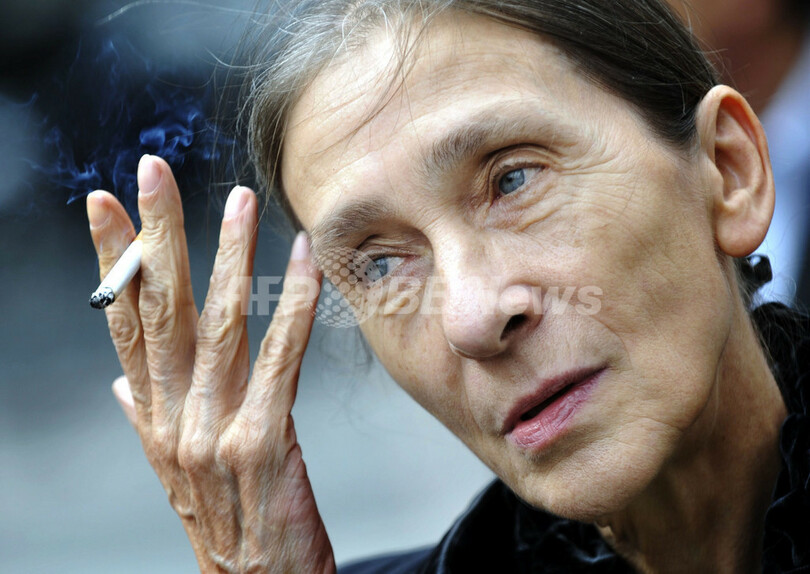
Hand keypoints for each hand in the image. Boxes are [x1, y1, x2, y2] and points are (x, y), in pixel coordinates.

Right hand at [86, 155, 333, 572]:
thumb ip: (146, 418)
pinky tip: (303, 261)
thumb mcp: (173, 469)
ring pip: (220, 322)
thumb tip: (119, 383)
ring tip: (239, 200)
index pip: (122, 323)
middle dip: (156, 234)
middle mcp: (172, 415)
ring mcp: (214, 427)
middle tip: (153, 171)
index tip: (105, 204)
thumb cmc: (223, 516)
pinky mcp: (263, 440)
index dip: (112, 261)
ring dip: (229, 254)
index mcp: (150, 415)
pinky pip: (281, 357)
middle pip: (160, 309)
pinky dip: (294, 303)